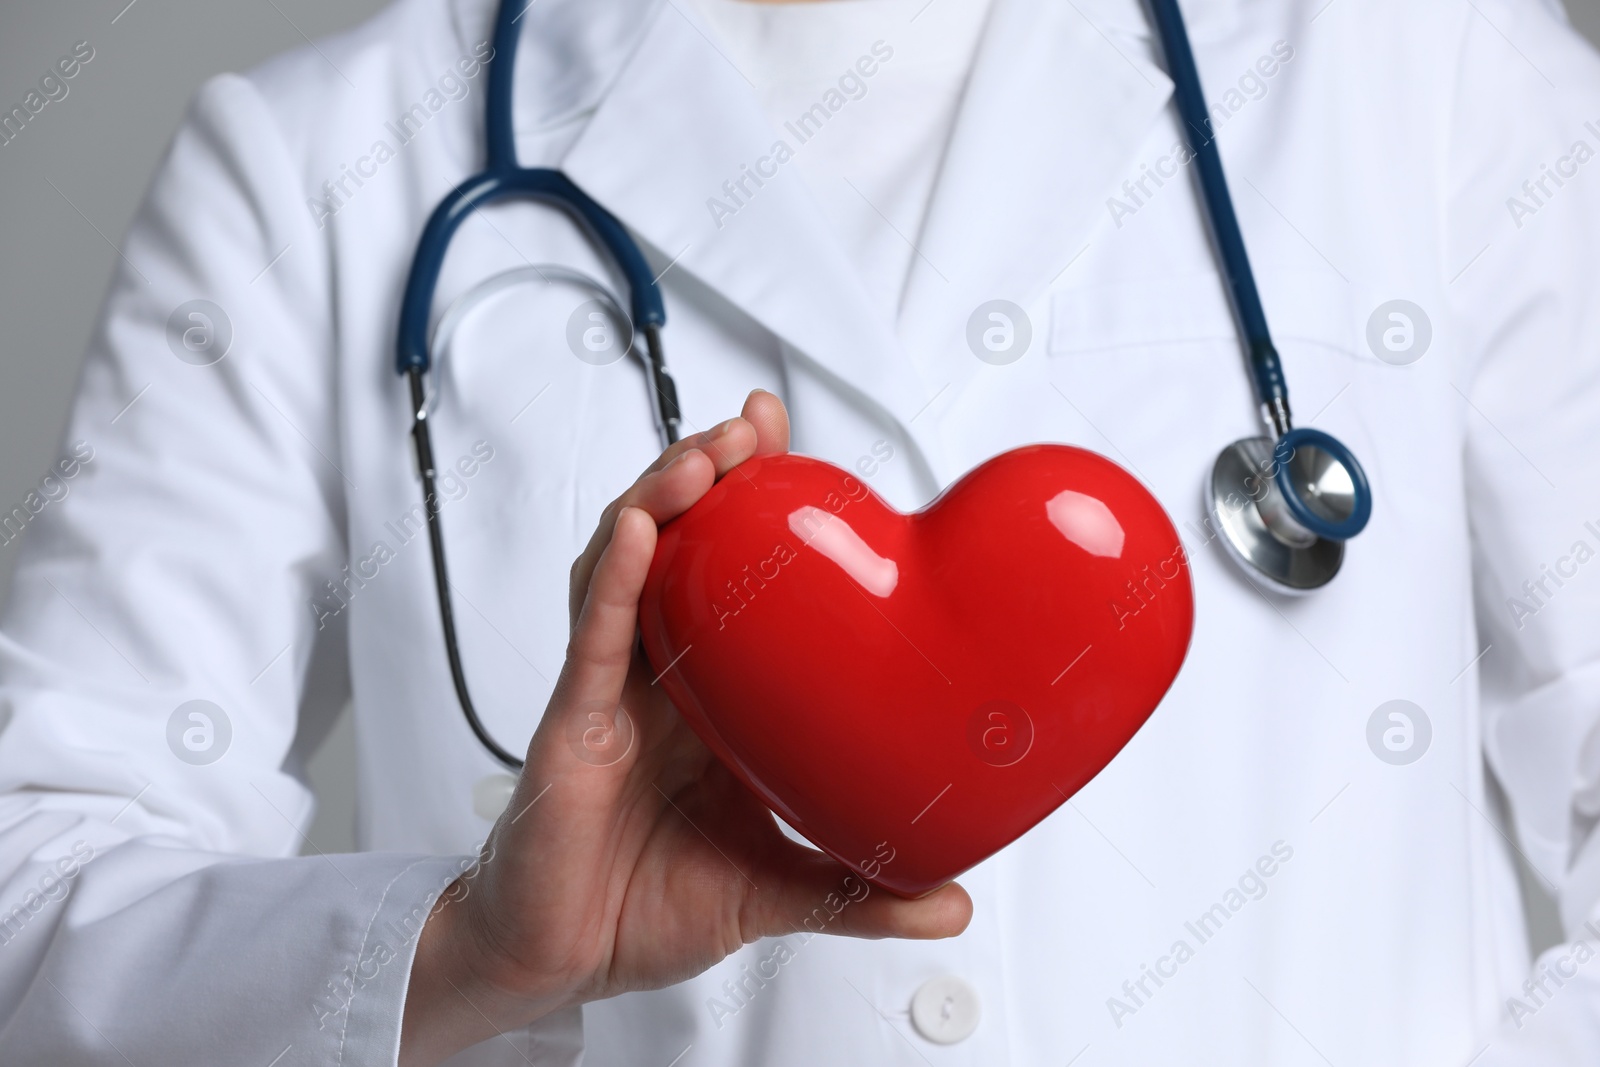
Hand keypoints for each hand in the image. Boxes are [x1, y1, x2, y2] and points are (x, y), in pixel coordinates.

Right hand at [401, 390, 970, 1065]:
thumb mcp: (777, 891)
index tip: (790, 441)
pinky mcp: (571, 727)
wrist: (561, 964)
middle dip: (707, 475)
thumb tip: (953, 904)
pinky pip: (591, 640)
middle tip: (752, 427)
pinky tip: (635, 534)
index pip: (732, 579)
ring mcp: (611, 695)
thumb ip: (862, 891)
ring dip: (660, 504)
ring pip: (625, 571)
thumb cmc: (646, 907)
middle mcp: (660, 682)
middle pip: (676, 549)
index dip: (754, 505)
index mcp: (712, 701)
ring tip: (703, 458)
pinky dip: (611, 581)